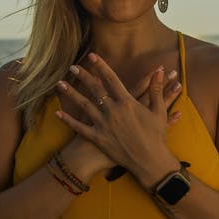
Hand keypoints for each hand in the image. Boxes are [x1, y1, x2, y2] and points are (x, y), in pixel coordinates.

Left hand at [55, 53, 179, 186]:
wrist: (149, 161)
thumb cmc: (156, 136)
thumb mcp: (159, 111)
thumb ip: (156, 89)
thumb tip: (160, 70)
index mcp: (126, 102)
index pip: (111, 79)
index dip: (101, 66)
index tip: (91, 56)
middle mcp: (112, 110)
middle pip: (94, 89)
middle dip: (82, 76)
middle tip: (72, 67)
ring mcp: (103, 124)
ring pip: (83, 105)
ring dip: (71, 93)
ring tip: (60, 84)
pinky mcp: (98, 138)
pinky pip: (80, 128)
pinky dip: (68, 120)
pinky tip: (58, 113)